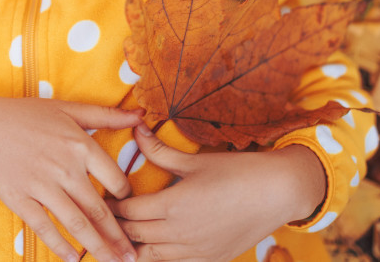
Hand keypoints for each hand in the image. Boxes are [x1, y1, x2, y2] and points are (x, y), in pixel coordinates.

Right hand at [0, 97, 142, 261]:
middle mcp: (65, 168)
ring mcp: (42, 186)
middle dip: (119, 237)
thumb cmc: (27, 115)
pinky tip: (73, 260)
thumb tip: (142, 115)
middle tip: (133, 256)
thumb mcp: (68, 109)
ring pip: (77, 224)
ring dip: (97, 247)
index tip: (132, 212)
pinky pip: (45, 228)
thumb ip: (106, 115)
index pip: (116, 180)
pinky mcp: (21, 199)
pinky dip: (60, 247)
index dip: (128, 199)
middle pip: (99, 210)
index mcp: (81, 145)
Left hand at [107, 125, 326, 261]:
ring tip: (122, 236)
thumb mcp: (195, 160)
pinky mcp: (209, 259)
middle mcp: (179, 234)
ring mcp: (195, 251)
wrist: (277, 193)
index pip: (128, 210)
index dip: (112, 205)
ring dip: (134, 246)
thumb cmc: (236, 172)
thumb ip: (159, 150)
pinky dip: (158, 257)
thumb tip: (136, 129)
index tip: (102, 197)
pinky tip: (152, 248)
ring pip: (150, 256)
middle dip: (116, 225)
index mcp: (172, 206)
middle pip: (133, 235)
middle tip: (105, 215)